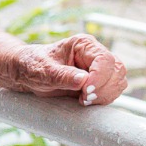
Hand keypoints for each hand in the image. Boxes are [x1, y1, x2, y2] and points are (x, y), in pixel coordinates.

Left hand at [9, 33, 127, 105]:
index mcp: (83, 44)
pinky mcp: (99, 80)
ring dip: (105, 95)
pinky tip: (85, 100)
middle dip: (104, 88)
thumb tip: (83, 80)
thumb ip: (62, 75)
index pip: (105, 60)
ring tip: (82, 100)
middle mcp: (95, 54)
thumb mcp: (43, 71)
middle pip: (117, 70)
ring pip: (119, 81)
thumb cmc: (32, 66)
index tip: (85, 90)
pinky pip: (113, 90)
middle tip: (83, 98)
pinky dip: (104, 98)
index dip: (100, 77)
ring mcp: (99, 67)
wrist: (26, 73)